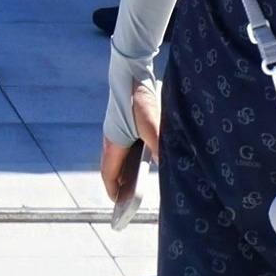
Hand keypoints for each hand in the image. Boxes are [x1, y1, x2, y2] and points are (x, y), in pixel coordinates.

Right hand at [98, 81, 159, 209]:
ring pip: (117, 156)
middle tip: (128, 197)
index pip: (108, 173)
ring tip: (136, 182)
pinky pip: (123, 146)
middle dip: (119, 183)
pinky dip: (129, 157)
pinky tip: (144, 157)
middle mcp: (111, 138)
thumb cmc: (139, 99)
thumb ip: (159, 147)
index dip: (113, 190)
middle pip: (112, 167)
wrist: (131, 71)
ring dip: (124, 170)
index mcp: (114, 143)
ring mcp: (115, 129)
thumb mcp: (152, 125)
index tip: (119, 204)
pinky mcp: (122, 121)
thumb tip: (166, 166)